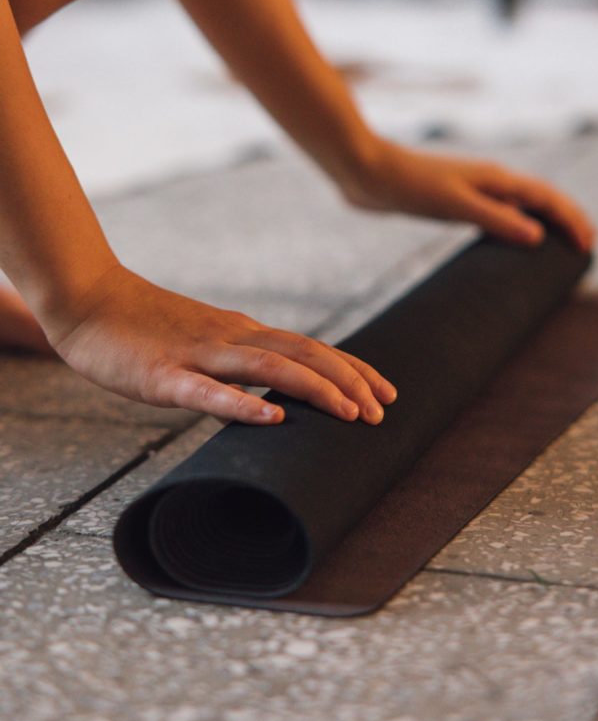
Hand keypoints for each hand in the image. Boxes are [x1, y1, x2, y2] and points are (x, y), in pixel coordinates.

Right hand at [49, 264, 396, 424]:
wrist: (88, 300)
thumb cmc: (142, 326)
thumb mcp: (201, 342)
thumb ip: (237, 362)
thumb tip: (272, 394)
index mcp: (241, 332)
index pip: (310, 348)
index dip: (352, 370)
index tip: (386, 392)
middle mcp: (231, 338)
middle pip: (303, 355)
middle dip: (349, 382)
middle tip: (384, 411)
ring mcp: (199, 355)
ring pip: (269, 369)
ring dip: (316, 390)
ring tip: (352, 414)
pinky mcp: (163, 375)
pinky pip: (208, 392)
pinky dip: (244, 406)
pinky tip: (273, 420)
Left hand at [341, 137, 596, 251]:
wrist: (366, 171)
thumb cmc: (407, 184)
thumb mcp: (453, 204)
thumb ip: (494, 219)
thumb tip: (538, 236)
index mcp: (495, 178)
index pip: (547, 198)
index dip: (571, 220)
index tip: (589, 245)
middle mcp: (489, 180)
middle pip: (540, 198)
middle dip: (566, 219)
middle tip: (587, 245)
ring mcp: (471, 188)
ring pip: (519, 204)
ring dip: (543, 221)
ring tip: (557, 244)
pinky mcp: (452, 199)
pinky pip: (497, 213)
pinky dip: (514, 225)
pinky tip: (507, 241)